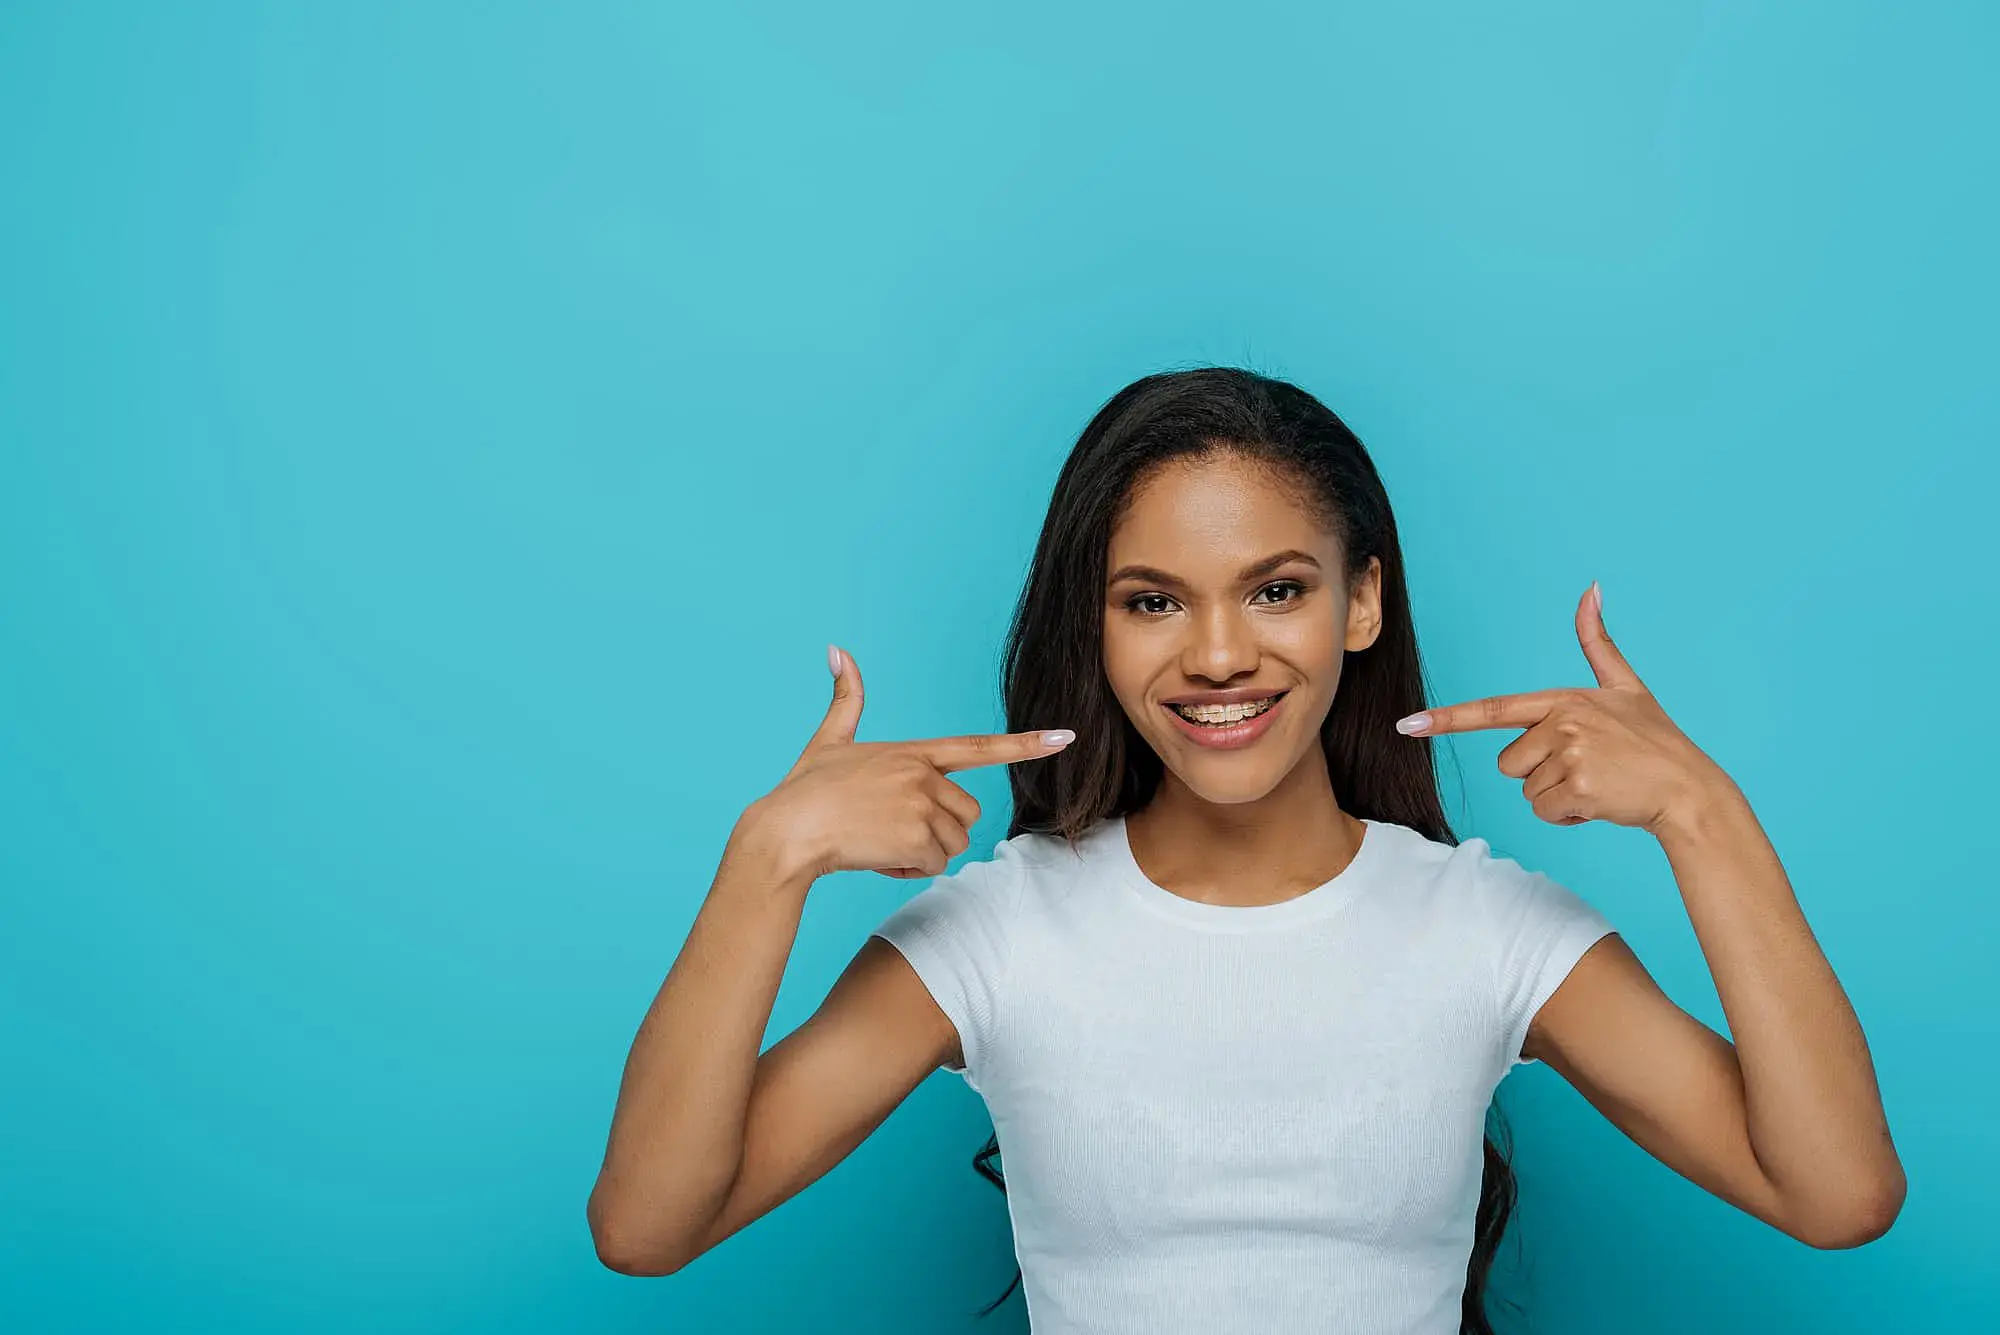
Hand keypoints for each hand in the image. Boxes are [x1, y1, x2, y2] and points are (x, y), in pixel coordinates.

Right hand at [746, 645, 1074, 880]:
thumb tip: (837, 650)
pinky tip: (878, 859)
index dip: (1027, 744)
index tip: (1066, 738)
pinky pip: (934, 865)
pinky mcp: (917, 836)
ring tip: (879, 842)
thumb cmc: (805, 791)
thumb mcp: (829, 740)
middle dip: (938, 830)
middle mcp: (923, 774)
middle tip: (892, 831)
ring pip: (953, 843)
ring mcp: (922, 805)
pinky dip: (908, 871)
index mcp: (911, 752)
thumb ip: (845, 699)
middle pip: (967, 813)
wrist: (786, 832)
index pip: (979, 747)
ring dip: (922, 854)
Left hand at [1393, 583, 1731, 834]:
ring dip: (1557, 796)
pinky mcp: (1580, 787)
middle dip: (1540, 773)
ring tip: (1599, 783)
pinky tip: (1600, 802)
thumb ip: (1598, 642)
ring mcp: (1571, 755)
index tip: (1406, 725)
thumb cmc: (1654, 740)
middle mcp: (1563, 722)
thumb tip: (1590, 589)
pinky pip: (1545, 811)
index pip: (1494, 709)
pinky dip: (1568, 815)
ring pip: (1527, 790)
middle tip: (1588, 766)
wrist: (1688, 789)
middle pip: (1509, 762)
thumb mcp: (1626, 686)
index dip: (1447, 719)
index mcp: (1564, 699)